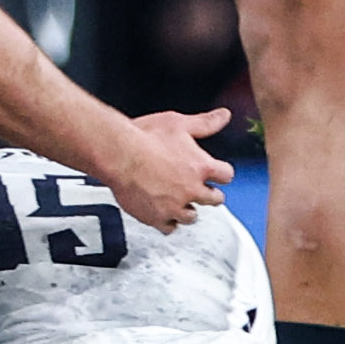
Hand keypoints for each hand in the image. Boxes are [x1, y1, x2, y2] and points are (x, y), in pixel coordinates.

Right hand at [105, 108, 235, 228]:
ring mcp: (174, 206)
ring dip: (189, 210)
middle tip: (206, 193)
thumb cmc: (145, 137)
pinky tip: (165, 215)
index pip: (226, 176)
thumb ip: (205, 123)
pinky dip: (168, 222)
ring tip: (184, 204)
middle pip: (214, 200)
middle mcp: (191, 189)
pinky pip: (169, 227)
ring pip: (192, 217)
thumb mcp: (180, 123)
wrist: (119, 154)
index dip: (222, 173)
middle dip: (211, 195)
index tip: (219, 173)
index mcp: (201, 166)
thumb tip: (223, 116)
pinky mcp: (156, 217)